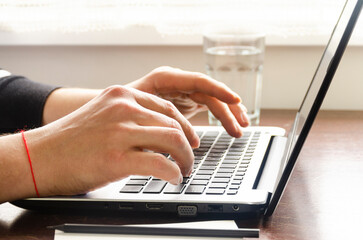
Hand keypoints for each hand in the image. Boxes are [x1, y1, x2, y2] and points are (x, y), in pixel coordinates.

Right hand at [24, 86, 197, 196]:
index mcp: (121, 94)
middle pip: (173, 124)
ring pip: (173, 140)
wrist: (39, 156)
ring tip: (184, 169)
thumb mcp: (103, 114)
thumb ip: (131, 117)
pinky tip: (173, 178)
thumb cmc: (70, 139)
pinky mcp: (116, 157)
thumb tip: (160, 134)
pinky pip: (161, 163)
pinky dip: (173, 172)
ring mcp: (120, 131)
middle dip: (188, 145)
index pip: (167, 107)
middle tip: (190, 159)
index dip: (185, 125)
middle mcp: (123, 107)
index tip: (192, 139)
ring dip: (185, 158)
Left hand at [127, 66, 248, 137]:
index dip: (219, 90)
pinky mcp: (185, 102)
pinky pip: (208, 106)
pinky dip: (220, 116)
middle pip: (209, 92)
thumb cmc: (120, 111)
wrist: (112, 113)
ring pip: (212, 100)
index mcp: (165, 78)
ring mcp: (183, 91)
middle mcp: (177, 82)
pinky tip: (231, 126)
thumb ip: (157, 121)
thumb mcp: (136, 113)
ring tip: (240, 131)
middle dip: (227, 109)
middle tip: (240, 127)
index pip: (198, 81)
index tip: (235, 100)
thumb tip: (175, 140)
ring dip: (228, 114)